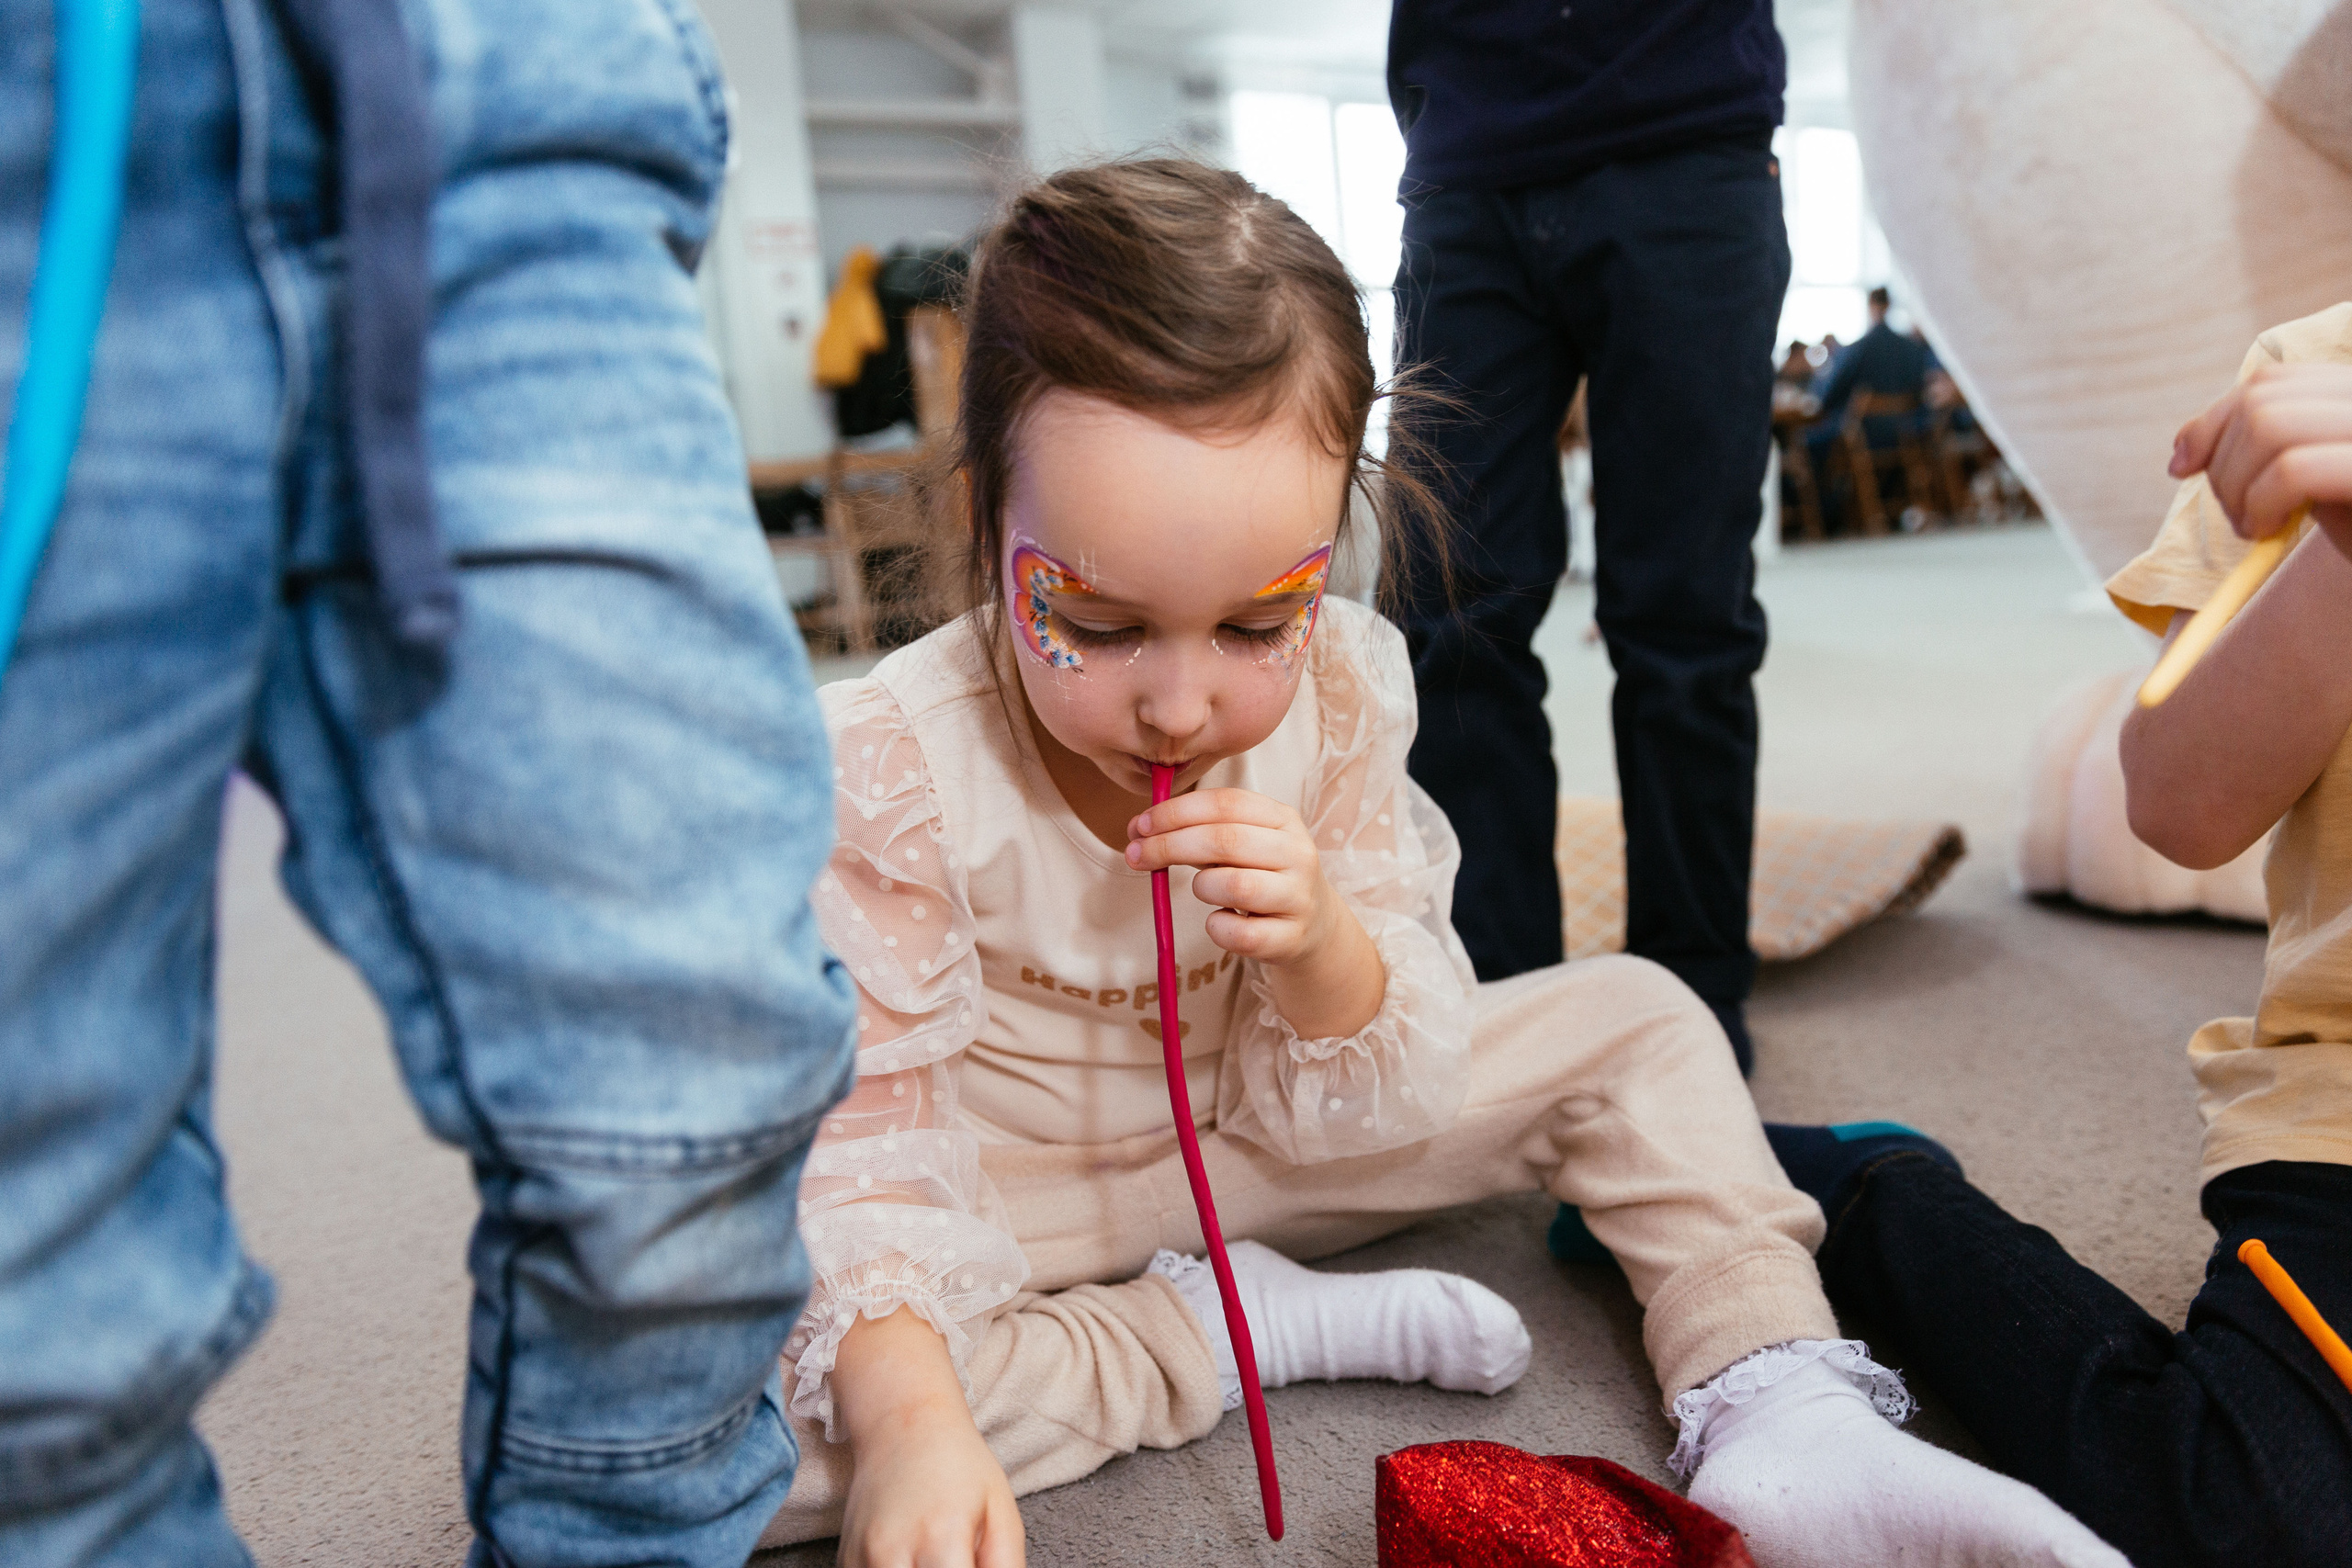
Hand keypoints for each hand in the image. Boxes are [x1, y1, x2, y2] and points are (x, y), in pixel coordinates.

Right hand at [835, 1308, 1023, 1567]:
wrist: (903, 1423)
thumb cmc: (960, 1467)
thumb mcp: (1001, 1512)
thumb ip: (1006, 1565)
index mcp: (941, 1536)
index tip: (971, 1564)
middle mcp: (892, 1551)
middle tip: (957, 1558)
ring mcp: (861, 1558)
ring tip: (936, 1554)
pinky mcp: (845, 1561)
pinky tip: (911, 1557)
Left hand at [1125, 787, 1384, 1037]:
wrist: (1314, 926)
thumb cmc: (1262, 875)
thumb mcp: (1241, 844)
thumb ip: (1195, 832)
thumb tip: (1137, 830)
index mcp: (1283, 819)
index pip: (1226, 803)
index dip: (1177, 811)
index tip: (1141, 825)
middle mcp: (1297, 853)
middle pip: (1225, 840)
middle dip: (1170, 845)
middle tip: (1136, 855)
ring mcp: (1298, 897)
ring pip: (1235, 885)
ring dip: (1202, 887)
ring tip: (1203, 890)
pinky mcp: (1290, 938)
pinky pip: (1239, 933)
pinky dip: (1216, 928)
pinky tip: (1218, 921)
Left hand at [2171, 361, 2351, 551]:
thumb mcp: (2316, 484)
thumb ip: (2271, 452)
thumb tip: (2183, 452)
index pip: (2271, 381)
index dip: (2214, 421)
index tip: (2182, 466)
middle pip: (2262, 401)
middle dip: (2224, 463)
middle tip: (2238, 517)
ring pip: (2269, 425)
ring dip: (2237, 486)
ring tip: (2257, 527)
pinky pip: (2294, 469)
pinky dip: (2259, 502)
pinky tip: (2268, 532)